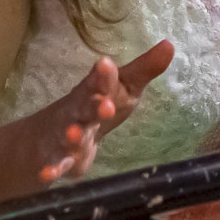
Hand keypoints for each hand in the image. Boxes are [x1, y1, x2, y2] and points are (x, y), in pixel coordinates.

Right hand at [30, 40, 175, 184]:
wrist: (51, 134)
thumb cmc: (96, 106)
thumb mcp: (122, 88)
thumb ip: (144, 70)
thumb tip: (170, 45)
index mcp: (94, 91)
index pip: (99, 80)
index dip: (103, 74)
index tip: (106, 64)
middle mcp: (78, 110)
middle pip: (84, 106)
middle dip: (94, 105)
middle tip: (106, 106)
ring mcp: (64, 133)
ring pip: (68, 134)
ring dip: (71, 135)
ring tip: (73, 134)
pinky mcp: (58, 157)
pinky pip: (55, 163)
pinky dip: (52, 168)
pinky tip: (49, 174)